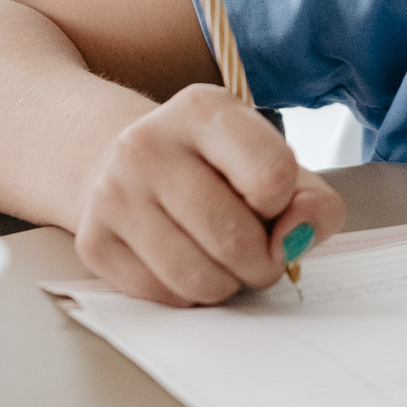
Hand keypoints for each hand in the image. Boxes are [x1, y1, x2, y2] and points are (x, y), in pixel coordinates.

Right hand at [74, 85, 345, 304]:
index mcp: (204, 110)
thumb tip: (296, 240)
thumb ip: (312, 201)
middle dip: (262, 262)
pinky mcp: (93, 241)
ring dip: (228, 284)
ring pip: (198, 278)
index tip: (273, 203)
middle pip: (234, 238)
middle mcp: (148, 144)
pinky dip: (189, 294)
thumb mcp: (275, 162)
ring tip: (224, 258)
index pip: (272, 176)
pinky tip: (187, 260)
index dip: (286, 207)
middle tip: (259, 252)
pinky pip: (163, 297)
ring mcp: (114, 193)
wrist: (130, 162)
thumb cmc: (216, 167)